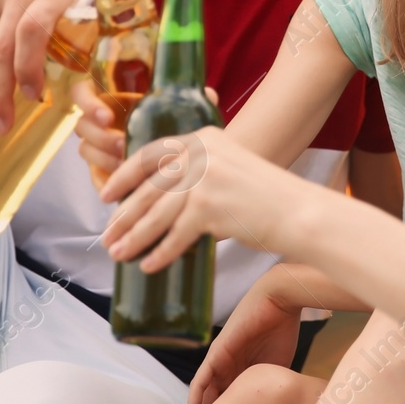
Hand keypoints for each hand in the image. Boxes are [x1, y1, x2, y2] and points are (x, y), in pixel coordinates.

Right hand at [75, 84, 221, 193]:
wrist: (184, 163)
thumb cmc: (179, 129)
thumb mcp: (184, 113)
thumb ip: (192, 100)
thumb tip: (209, 94)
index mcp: (114, 100)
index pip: (83, 92)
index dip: (88, 103)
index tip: (107, 117)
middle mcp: (102, 124)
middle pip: (82, 126)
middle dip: (100, 137)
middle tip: (121, 145)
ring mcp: (99, 148)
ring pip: (86, 150)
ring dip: (102, 158)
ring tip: (124, 164)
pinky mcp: (102, 172)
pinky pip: (95, 178)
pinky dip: (104, 183)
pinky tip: (119, 190)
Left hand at [102, 128, 313, 270]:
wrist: (298, 212)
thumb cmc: (268, 197)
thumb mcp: (232, 167)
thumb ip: (202, 172)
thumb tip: (165, 201)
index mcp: (204, 138)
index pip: (151, 153)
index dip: (124, 175)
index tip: (107, 195)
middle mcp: (201, 153)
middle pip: (150, 187)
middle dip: (124, 215)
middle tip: (108, 236)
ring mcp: (204, 179)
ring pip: (157, 214)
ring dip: (134, 237)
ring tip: (119, 254)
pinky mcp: (209, 207)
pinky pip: (176, 236)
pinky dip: (160, 253)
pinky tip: (149, 265)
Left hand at [187, 273, 302, 403]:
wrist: (279, 301)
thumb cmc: (282, 329)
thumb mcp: (276, 367)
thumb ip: (269, 384)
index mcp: (242, 370)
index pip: (229, 399)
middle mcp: (227, 366)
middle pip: (213, 399)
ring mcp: (219, 360)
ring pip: (204, 393)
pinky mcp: (215, 354)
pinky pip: (200, 380)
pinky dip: (195, 398)